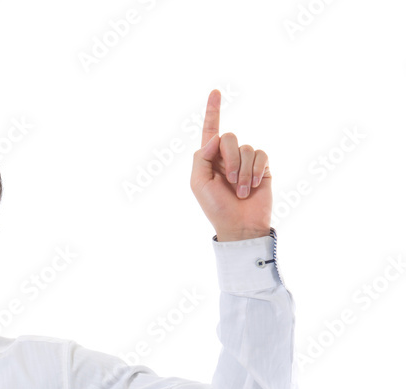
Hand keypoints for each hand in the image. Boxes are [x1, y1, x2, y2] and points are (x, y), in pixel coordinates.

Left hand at [190, 89, 271, 241]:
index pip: (210, 130)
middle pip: (229, 138)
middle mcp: (228, 156)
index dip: (213, 110)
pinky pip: (261, 155)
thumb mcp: (198, 183)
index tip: (216, 90)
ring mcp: (246, 161)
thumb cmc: (215, 207)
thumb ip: (201, 157)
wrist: (240, 225)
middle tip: (229, 181)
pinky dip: (256, 170)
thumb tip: (216, 136)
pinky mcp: (263, 167)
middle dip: (230, 158)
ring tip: (241, 191)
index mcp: (209, 158)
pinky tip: (253, 186)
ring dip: (243, 171)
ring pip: (247, 148)